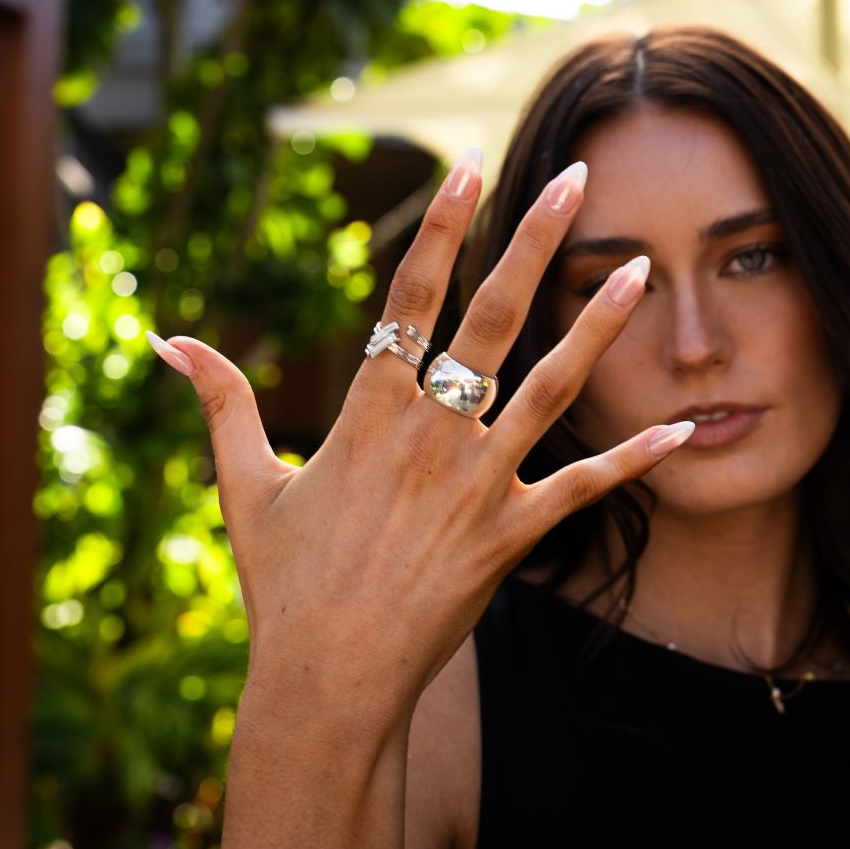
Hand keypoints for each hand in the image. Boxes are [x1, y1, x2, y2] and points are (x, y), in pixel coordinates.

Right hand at [146, 149, 693, 729]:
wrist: (329, 681)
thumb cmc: (284, 584)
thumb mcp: (245, 485)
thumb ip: (219, 404)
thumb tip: (168, 340)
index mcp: (369, 414)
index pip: (409, 299)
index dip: (439, 229)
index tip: (467, 167)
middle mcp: (432, 435)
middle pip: (492, 318)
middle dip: (535, 241)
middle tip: (576, 177)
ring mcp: (479, 484)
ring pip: (552, 387)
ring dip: (597, 326)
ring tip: (640, 269)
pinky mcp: (513, 535)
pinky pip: (584, 490)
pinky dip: (634, 459)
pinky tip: (681, 427)